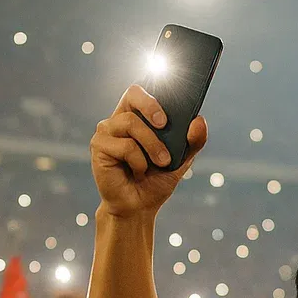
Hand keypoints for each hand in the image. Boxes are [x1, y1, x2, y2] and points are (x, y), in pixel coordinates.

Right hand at [92, 85, 205, 216]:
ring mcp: (106, 132)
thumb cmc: (156, 180)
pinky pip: (125, 146)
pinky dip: (138, 161)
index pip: (140, 91)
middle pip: (133, 95)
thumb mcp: (182, 161)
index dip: (153, 93)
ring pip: (131, 123)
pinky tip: (138, 171)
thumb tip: (199, 121)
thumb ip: (193, 141)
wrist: (139, 207)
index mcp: (136, 116)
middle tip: (164, 124)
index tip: (169, 108)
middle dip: (151, 106)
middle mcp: (119, 120)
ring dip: (152, 144)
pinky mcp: (98, 147)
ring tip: (159, 162)